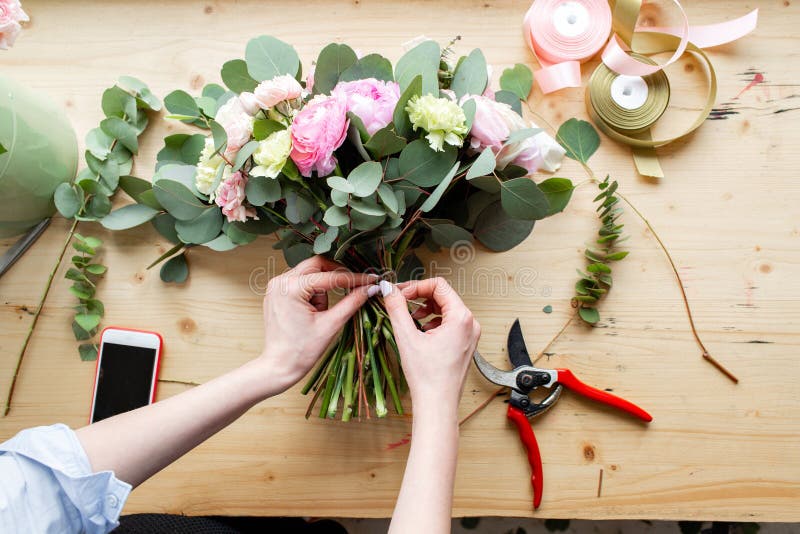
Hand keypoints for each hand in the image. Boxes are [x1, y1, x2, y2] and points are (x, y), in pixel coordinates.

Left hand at [258, 256, 375, 392]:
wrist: (279, 366)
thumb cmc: (301, 351)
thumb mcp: (331, 325)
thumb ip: (352, 302)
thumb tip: (370, 288)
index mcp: (291, 288)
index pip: (330, 276)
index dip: (354, 278)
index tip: (371, 279)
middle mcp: (280, 281)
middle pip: (317, 265)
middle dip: (336, 276)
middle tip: (354, 287)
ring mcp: (276, 286)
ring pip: (309, 273)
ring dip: (322, 286)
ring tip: (320, 312)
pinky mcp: (276, 293)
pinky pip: (300, 282)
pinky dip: (312, 291)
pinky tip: (313, 310)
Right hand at [382, 278, 480, 413]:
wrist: (437, 404)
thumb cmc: (428, 377)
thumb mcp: (407, 336)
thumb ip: (397, 307)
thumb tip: (390, 289)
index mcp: (461, 318)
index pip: (439, 285)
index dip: (416, 286)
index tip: (400, 293)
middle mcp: (470, 324)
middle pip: (443, 296)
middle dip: (420, 297)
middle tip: (400, 303)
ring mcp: (470, 335)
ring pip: (446, 310)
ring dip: (426, 310)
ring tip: (410, 321)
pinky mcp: (465, 345)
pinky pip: (449, 324)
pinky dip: (433, 323)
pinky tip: (420, 334)